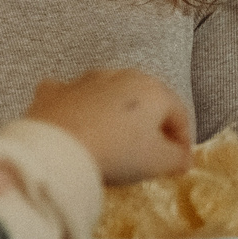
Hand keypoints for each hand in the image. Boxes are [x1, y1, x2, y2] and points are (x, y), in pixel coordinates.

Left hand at [23, 69, 192, 183]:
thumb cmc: (118, 152)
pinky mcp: (53, 91)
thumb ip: (177, 158)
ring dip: (113, 114)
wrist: (58, 149)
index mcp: (152, 89)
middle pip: (144, 101)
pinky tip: (73, 124)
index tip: (179, 162)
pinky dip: (75, 108)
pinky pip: (70, 97)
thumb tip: (183, 157)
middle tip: (149, 152)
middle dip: (149, 124)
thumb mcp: (158, 162)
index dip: (183, 140)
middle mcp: (120, 76)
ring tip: (112, 142)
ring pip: (107, 95)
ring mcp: (84, 80)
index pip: (179, 114)